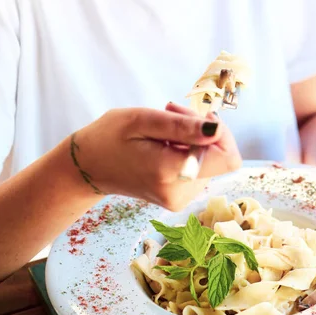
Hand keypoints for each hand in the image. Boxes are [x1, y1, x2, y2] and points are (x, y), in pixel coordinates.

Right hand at [70, 105, 241, 210]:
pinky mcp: (177, 198)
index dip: (221, 133)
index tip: (196, 118)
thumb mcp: (143, 120)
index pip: (227, 158)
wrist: (88, 167)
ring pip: (210, 163)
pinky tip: (163, 144)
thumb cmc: (109, 138)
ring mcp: (178, 199)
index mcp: (170, 172)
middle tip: (170, 114)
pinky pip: (198, 170)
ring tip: (161, 131)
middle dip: (201, 132)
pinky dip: (186, 152)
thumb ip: (182, 126)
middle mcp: (179, 192)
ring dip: (193, 141)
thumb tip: (216, 128)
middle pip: (219, 158)